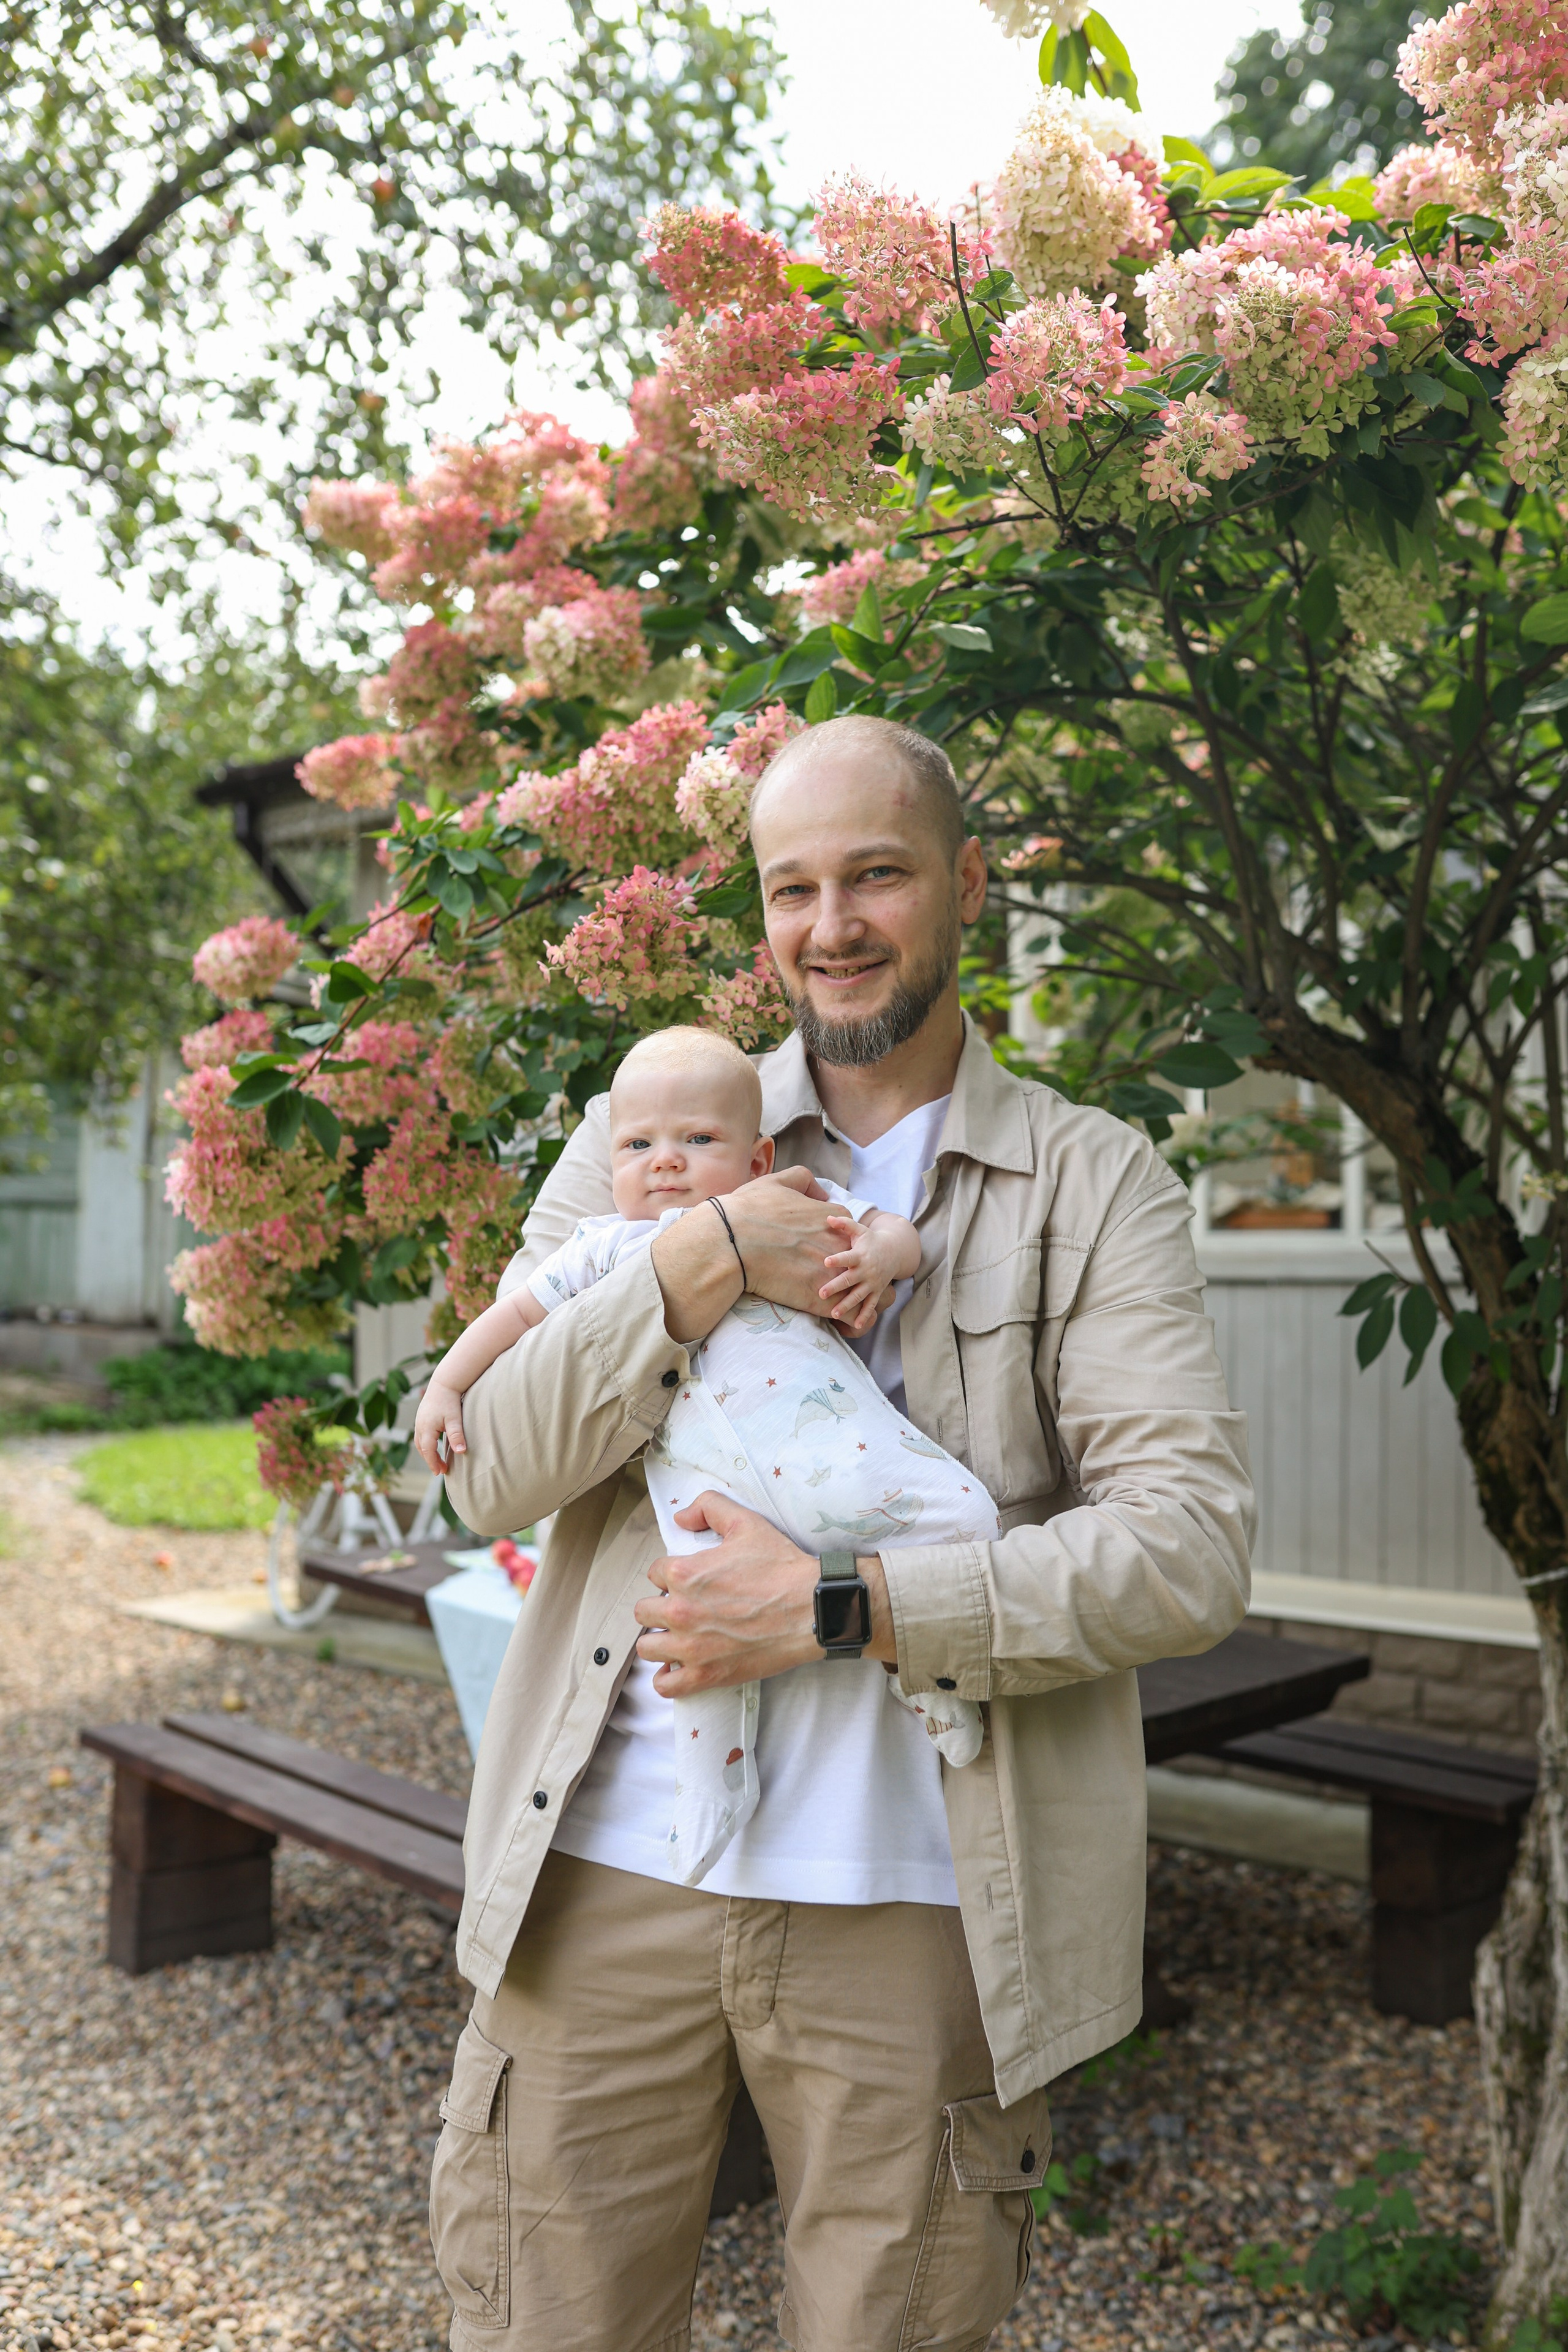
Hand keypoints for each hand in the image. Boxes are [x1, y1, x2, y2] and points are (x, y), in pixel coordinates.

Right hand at [413, 1379, 465, 1475]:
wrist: (444, 1382)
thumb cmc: (450, 1400)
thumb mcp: (455, 1418)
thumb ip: (457, 1435)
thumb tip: (461, 1452)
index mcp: (426, 1428)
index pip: (428, 1451)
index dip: (433, 1463)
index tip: (440, 1472)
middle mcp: (419, 1426)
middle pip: (422, 1448)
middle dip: (430, 1460)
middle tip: (442, 1469)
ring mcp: (419, 1421)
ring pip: (420, 1442)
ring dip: (427, 1453)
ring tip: (438, 1460)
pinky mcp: (421, 1417)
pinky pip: (421, 1435)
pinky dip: (426, 1444)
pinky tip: (435, 1446)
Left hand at [633, 1491, 894, 1693]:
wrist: (812, 1608)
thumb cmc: (781, 1567)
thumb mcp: (746, 1522)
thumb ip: (708, 1507)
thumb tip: (681, 1518)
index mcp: (684, 1573)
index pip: (655, 1573)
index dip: (672, 1575)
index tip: (690, 1581)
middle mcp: (680, 1610)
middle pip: (644, 1612)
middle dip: (660, 1607)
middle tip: (685, 1607)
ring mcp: (691, 1647)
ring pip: (647, 1648)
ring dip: (660, 1641)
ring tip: (679, 1636)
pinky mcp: (706, 1675)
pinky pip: (666, 1685)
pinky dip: (667, 1678)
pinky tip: (679, 1666)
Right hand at [721, 1168, 866, 1314]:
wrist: (729, 1243)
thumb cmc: (748, 1211)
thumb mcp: (777, 1182)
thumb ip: (803, 1181)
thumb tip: (818, 1193)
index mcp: (833, 1220)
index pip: (852, 1236)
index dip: (841, 1247)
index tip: (825, 1255)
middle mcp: (840, 1247)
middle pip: (865, 1264)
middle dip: (859, 1273)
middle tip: (843, 1282)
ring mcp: (833, 1274)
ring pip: (867, 1293)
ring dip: (861, 1299)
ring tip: (849, 1305)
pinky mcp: (821, 1301)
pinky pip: (851, 1315)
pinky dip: (849, 1319)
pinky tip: (838, 1320)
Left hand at [817, 1214, 895, 1332]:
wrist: (894, 1251)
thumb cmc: (870, 1240)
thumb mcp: (860, 1230)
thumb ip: (844, 1224)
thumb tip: (827, 1218)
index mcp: (860, 1255)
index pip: (847, 1257)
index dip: (837, 1259)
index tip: (826, 1262)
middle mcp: (866, 1270)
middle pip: (849, 1280)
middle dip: (836, 1287)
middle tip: (821, 1293)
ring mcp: (872, 1283)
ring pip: (858, 1296)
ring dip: (847, 1305)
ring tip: (834, 1313)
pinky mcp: (876, 1291)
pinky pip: (871, 1305)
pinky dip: (865, 1315)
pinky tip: (856, 1325)